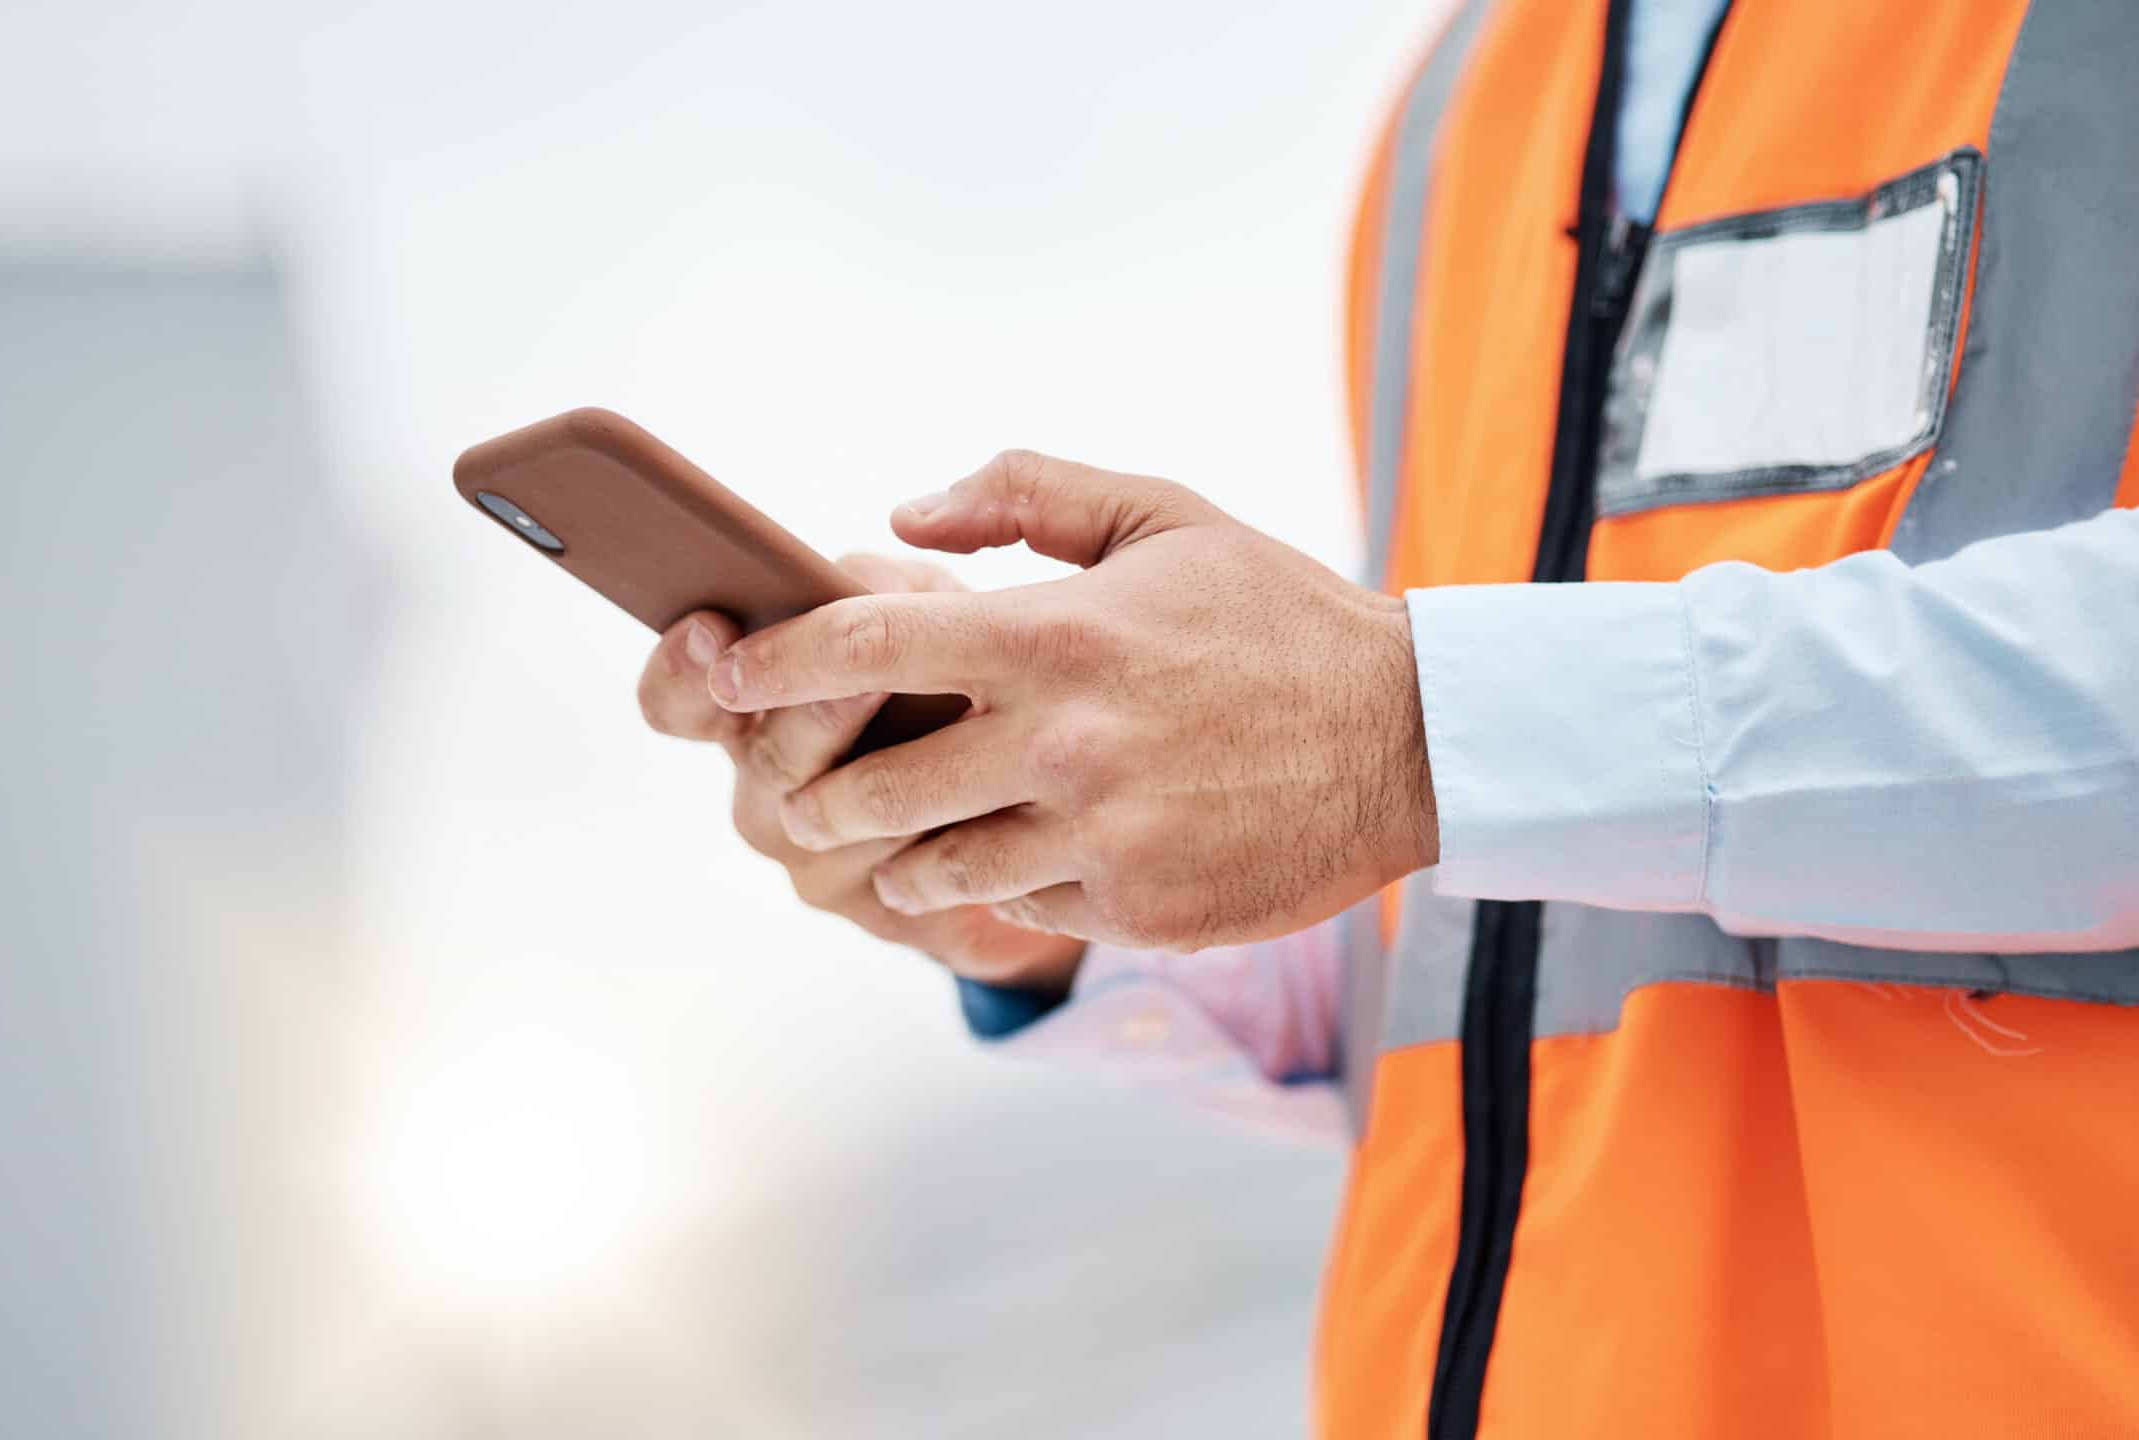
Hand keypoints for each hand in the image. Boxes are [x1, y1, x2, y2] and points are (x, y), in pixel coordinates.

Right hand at [635, 552, 1086, 990]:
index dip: (679, 668)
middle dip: (819, 712)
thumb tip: (869, 579)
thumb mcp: (925, 617)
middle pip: (767, 756)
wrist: (1035, 806)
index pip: (674, 700)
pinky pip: (908, 875)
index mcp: (747, 711)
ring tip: (955, 725)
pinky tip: (1001, 798)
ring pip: (841, 819)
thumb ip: (890, 591)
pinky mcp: (885, 913)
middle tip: (865, 678)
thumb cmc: (958, 684)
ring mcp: (818, 862)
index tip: (712, 628)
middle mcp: (766, 790)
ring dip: (897, 770)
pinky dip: (954, 829)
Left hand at [705, 450, 1438, 951]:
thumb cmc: (1276, 615)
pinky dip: (1007, 888)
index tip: (728, 671)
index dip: (774, 662)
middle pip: (873, 786)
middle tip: (806, 794)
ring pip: (935, 866)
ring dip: (901, 856)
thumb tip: (904, 515)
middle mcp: (1063, 740)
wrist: (1411, 737)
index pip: (866, 646)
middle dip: (815, 793)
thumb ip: (1025, 496)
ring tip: (904, 843)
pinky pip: (1026, 907)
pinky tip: (1026, 862)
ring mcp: (1098, 834)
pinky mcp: (1136, 906)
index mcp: (1056, 634)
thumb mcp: (1163, 515)